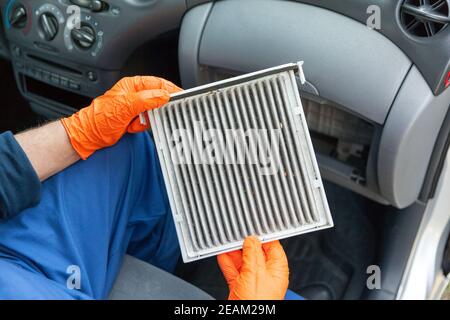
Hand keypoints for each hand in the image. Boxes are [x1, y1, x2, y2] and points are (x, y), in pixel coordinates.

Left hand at [61, 76, 181, 159]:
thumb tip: (163, 96)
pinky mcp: (137, 118)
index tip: (181, 96)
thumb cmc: (100, 119)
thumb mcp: (125, 106)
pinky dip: (142, 126)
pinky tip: (131, 127)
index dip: (170, 89)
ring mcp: (137, 107)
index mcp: (133, 85)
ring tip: (133, 122)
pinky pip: (149, 122)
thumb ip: (146, 100)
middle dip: (154, 109)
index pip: (158, 83)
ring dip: (146, 120)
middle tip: (149, 115)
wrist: (91, 136)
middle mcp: (136, 94)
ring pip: (155, 112)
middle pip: (158, 98)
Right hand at [217, 236, 288, 299]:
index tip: (254, 228)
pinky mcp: (240, 287)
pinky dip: (227, 262)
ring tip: (227, 242)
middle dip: (245, 243)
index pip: (273, 246)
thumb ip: (253, 254)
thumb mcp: (255, 273)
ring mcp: (252, 281)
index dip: (263, 236)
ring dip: (234, 252)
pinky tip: (222, 255)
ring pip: (243, 261)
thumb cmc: (258, 304)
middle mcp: (266, 275)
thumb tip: (251, 240)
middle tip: (237, 235)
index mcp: (277, 270)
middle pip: (255, 252)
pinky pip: (233, 270)